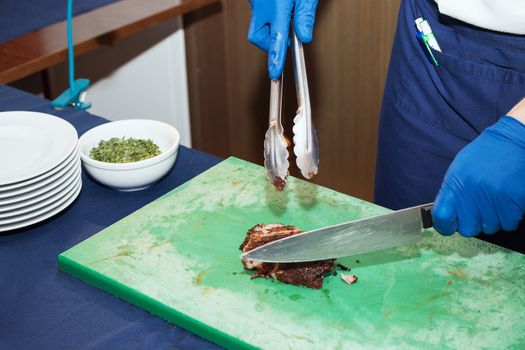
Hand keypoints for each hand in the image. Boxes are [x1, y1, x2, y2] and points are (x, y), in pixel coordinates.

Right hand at [248, 0, 317, 78]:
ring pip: (257, 27)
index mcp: (276, 6)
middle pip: (257, 37)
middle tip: (287, 37)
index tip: (274, 73)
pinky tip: (278, 9)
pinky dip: (268, 19)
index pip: (276, 39)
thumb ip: (304, 15)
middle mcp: (261, 5)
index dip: (275, 59)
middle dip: (270, 43)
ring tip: (284, 19)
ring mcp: (255, 2)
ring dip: (269, 30)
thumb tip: (305, 37)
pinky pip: (258, 15)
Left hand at [432, 100, 524, 236]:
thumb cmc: (484, 155)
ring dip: (493, 218)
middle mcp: (471, 195)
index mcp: (454, 185)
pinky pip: (508, 223)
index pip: (441, 217)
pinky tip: (507, 200)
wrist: (513, 141)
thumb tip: (448, 217)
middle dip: (472, 223)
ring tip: (495, 199)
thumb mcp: (459, 170)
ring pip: (489, 227)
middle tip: (478, 209)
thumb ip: (453, 193)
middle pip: (467, 229)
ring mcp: (492, 200)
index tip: (450, 225)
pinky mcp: (513, 203)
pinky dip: (509, 216)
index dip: (445, 226)